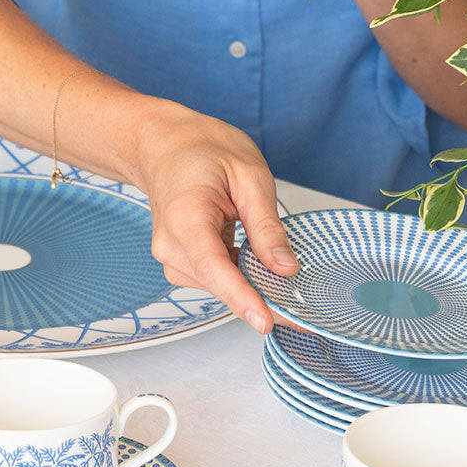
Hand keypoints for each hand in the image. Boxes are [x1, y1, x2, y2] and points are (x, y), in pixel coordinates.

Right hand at [131, 103, 298, 333]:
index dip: (242, 298)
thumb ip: (266, 226)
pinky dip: (238, 274)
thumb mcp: (248, 176)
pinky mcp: (178, 262)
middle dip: (260, 294)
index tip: (265, 321)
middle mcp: (170, 244)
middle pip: (219, 283)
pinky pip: (214, 278)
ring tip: (271, 259)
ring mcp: (170, 256)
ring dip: (249, 281)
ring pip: (219, 285)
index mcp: (186, 217)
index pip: (214, 268)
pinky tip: (251, 256)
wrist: (163, 145)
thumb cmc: (201, 150)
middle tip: (303, 303)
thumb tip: (285, 268)